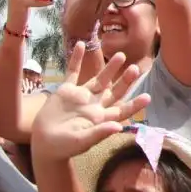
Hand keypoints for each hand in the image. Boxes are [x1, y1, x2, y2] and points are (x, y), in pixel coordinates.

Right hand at [30, 47, 151, 160]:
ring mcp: (81, 96)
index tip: (147, 97)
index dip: (134, 104)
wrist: (43, 143)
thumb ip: (99, 133)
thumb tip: (119, 127)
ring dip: (109, 68)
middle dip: (125, 81)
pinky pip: (72, 72)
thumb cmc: (64, 147)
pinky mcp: (66, 91)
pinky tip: (80, 45)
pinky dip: (76, 59)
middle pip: (114, 91)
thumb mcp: (82, 141)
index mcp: (101, 118)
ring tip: (120, 55)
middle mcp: (94, 105)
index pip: (122, 109)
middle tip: (135, 68)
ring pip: (99, 79)